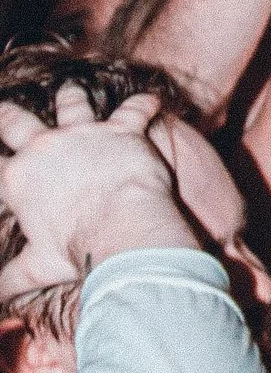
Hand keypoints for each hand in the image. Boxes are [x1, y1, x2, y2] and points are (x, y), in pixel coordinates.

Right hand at [0, 85, 204, 296]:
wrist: (121, 229)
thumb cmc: (77, 251)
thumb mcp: (36, 269)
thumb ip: (9, 281)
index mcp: (19, 180)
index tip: (1, 160)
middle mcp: (44, 149)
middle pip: (16, 122)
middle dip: (8, 115)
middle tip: (5, 109)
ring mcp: (83, 134)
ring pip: (71, 104)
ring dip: (71, 97)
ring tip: (71, 91)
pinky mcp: (121, 130)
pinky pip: (134, 109)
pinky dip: (145, 105)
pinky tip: (153, 100)